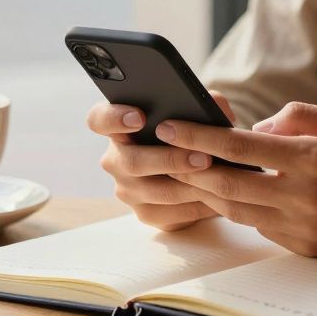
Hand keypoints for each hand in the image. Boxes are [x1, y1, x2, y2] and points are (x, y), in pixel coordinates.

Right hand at [87, 91, 236, 230]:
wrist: (206, 169)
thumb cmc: (196, 132)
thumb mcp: (201, 112)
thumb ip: (205, 102)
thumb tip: (214, 103)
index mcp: (118, 127)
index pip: (99, 120)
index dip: (114, 118)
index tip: (140, 118)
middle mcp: (116, 159)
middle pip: (132, 161)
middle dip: (170, 159)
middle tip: (203, 156)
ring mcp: (128, 189)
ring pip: (154, 191)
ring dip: (188, 183)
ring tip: (217, 175)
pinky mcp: (146, 213)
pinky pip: (169, 213)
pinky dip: (195, 204)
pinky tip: (217, 195)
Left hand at [160, 102, 316, 256]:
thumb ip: (298, 116)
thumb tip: (256, 127)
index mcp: (312, 159)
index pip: (240, 147)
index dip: (199, 136)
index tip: (169, 125)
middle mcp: (304, 197)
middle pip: (228, 185)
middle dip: (191, 168)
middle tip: (166, 152)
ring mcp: (305, 227)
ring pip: (239, 211)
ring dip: (212, 192)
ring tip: (191, 172)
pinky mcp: (308, 248)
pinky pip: (262, 228)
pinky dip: (245, 209)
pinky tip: (235, 193)